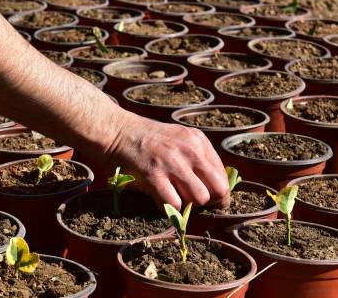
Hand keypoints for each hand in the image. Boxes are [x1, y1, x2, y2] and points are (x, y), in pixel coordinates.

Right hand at [106, 113, 229, 208]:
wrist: (114, 130)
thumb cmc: (144, 138)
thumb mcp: (177, 138)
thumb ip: (196, 157)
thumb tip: (212, 188)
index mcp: (198, 141)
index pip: (223, 177)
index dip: (217, 194)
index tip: (207, 199)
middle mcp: (190, 151)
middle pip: (218, 190)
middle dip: (208, 202)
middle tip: (193, 203)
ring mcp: (172, 163)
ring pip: (199, 199)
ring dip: (188, 205)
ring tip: (174, 198)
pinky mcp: (154, 176)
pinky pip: (174, 204)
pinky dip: (168, 208)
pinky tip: (158, 199)